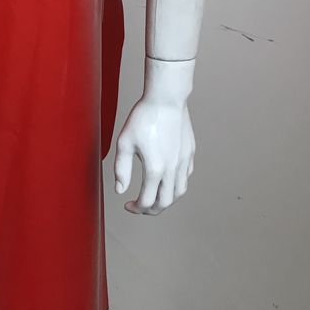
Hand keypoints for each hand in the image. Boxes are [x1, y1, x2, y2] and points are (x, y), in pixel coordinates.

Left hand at [113, 94, 195, 214]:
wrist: (166, 99)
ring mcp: (183, 162)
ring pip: (179, 192)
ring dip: (166, 200)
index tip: (127, 205)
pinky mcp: (189, 153)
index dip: (135, 208)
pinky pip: (185, 177)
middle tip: (140, 207)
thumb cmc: (144, 117)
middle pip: (165, 202)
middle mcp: (172, 169)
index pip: (146, 201)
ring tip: (154, 197)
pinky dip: (176, 185)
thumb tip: (120, 190)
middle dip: (151, 210)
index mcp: (154, 169)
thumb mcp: (124, 142)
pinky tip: (167, 180)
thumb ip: (121, 169)